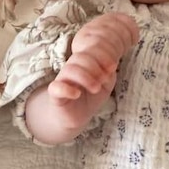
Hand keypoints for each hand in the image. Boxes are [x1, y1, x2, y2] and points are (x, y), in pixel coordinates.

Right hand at [24, 13, 137, 143]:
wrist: (75, 116)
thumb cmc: (90, 96)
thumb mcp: (105, 84)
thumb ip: (108, 73)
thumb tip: (110, 66)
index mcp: (84, 63)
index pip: (89, 51)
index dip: (102, 55)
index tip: (113, 66)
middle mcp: (71, 68)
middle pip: (80, 58)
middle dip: (95, 66)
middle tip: (104, 79)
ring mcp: (62, 80)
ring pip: (69, 70)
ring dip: (85, 77)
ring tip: (96, 88)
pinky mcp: (55, 95)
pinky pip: (56, 87)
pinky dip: (66, 89)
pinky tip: (76, 94)